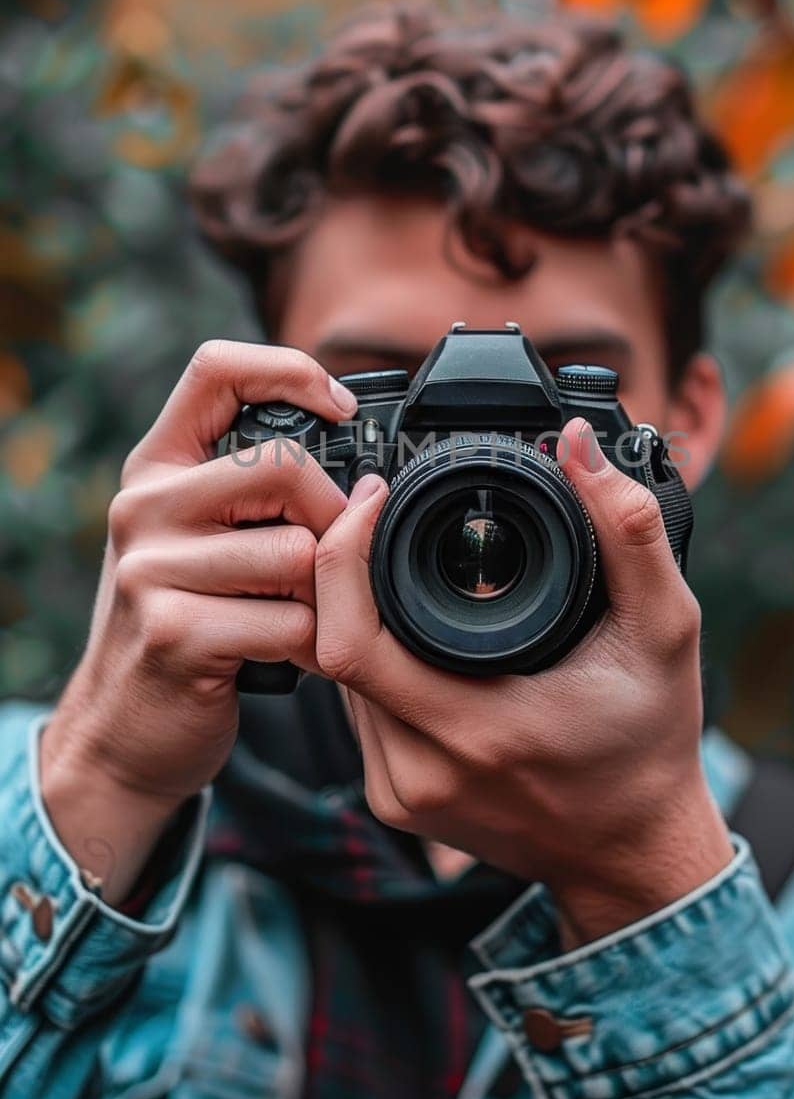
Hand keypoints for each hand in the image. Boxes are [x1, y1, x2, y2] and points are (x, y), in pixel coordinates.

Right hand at [41, 339, 355, 901]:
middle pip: (285, 467)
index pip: (216, 369)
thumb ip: (253, 493)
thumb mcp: (200, 541)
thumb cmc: (185, 624)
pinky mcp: (176, 633)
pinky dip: (310, 648)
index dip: (290, 371)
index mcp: (155, 468)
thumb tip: (365, 479)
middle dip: (333, 520)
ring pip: (298, 553)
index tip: (341, 410)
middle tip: (330, 564)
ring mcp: (152, 570)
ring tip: (297, 617)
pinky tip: (285, 656)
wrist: (124, 729)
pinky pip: (292, 623)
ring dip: (323, 597)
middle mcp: (143, 507)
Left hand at [313, 418, 731, 946]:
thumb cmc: (652, 747)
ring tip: (386, 550)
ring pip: (336, 678)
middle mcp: (419, 771)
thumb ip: (629, 533)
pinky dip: (369, 657)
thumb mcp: (666, 631)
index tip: (373, 495)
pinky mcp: (393, 799)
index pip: (351, 640)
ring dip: (352, 613)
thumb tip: (578, 446)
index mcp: (476, 730)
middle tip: (378, 506)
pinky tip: (402, 621)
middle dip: (341, 567)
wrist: (635, 857)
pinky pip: (356, 710)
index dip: (342, 556)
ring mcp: (399, 792)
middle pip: (329, 648)